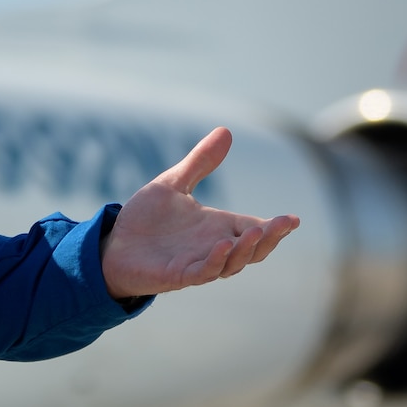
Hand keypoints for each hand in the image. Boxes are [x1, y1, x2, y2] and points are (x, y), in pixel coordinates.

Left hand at [101, 127, 299, 299]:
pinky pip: (203, 272)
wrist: (112, 244)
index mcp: (217, 227)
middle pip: (252, 250)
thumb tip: (226, 130)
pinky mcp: (178, 275)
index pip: (254, 229)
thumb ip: (201, 162)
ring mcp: (197, 263)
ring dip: (246, 250)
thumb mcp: (174, 183)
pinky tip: (222, 244)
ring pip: (232, 263)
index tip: (294, 218)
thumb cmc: (145, 219)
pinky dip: (215, 261)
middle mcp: (212, 247)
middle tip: (285, 225)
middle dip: (270, 239)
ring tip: (258, 232)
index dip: (275, 227)